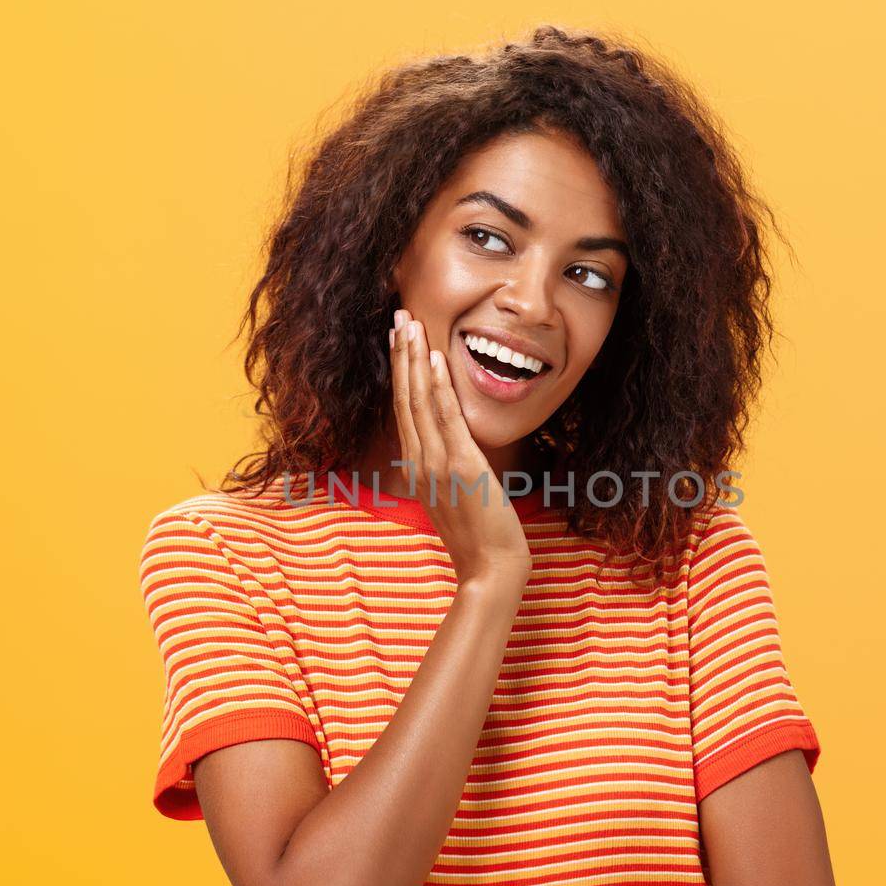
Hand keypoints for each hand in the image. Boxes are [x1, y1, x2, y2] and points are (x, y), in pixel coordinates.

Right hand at [388, 308, 531, 586]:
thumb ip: (447, 471)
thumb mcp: (455, 498)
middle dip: (400, 354)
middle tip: (397, 316)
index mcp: (418, 467)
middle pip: (404, 398)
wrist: (489, 570)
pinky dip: (437, 387)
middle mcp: (420, 461)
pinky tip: (433, 359)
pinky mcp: (461, 465)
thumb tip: (451, 450)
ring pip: (419, 401)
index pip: (404, 410)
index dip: (400, 372)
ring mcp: (438, 463)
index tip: (398, 341)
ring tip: (408, 324)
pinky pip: (445, 418)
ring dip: (413, 359)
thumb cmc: (479, 539)